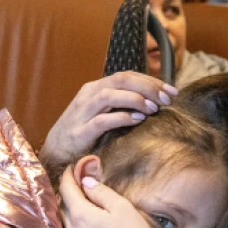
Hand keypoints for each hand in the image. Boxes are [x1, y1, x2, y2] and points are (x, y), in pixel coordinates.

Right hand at [40, 72, 177, 170]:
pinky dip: (122, 117)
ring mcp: (83, 112)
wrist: (55, 151)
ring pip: (110, 95)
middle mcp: (89, 94)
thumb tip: (155, 102)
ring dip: (135, 100)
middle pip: (121, 80)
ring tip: (153, 109)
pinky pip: (103, 120)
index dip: (151, 81)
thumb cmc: (85, 131)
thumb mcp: (104, 112)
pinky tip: (138, 120)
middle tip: (166, 99)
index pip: (127, 76)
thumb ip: (123, 104)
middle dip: (147, 87)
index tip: (172, 91)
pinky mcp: (80, 131)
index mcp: (96, 88)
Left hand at [60, 171, 164, 227]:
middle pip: (65, 211)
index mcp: (81, 215)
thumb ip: (100, 192)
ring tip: (91, 224)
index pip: (67, 189)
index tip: (72, 169)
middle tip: (84, 196)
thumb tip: (85, 182)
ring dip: (76, 224)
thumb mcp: (122, 207)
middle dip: (72, 201)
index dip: (69, 176)